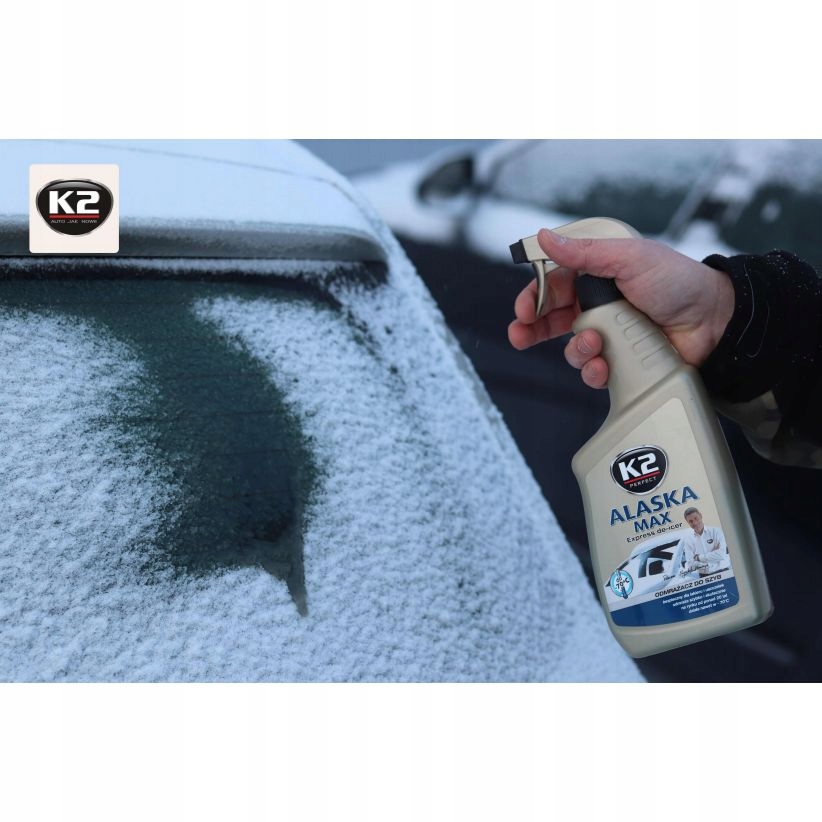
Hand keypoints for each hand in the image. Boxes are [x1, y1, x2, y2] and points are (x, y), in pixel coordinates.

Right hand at [507, 228, 735, 388]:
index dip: (533, 297)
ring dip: (575, 349)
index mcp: (596, 275)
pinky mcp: (620, 361)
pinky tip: (604, 365)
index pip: (552, 285)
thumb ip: (584, 252)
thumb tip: (545, 237)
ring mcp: (609, 334)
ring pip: (571, 348)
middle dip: (532, 328)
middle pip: (550, 319)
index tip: (522, 309)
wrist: (715, 321)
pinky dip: (594, 371)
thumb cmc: (678, 282)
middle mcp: (598, 304)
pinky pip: (593, 371)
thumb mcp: (629, 258)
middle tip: (520, 335)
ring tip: (594, 344)